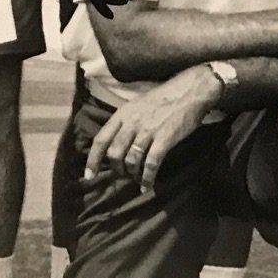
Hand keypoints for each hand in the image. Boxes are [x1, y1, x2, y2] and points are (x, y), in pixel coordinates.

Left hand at [85, 66, 215, 194]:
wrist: (188, 91)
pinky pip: (151, 163)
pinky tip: (147, 186)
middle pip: (115, 154)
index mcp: (122, 114)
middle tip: (123, 175)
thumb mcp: (136, 106)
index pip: (101, 140)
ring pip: (131, 161)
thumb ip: (124, 123)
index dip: (93, 160)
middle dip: (116, 169)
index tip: (89, 176)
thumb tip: (113, 145)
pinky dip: (147, 178)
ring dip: (132, 175)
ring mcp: (147, 131)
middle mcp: (131, 123)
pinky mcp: (164, 139)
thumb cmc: (162, 99)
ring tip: (136, 179)